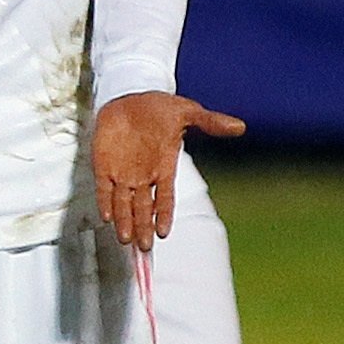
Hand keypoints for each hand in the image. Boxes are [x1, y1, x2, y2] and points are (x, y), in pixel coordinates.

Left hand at [92, 92, 246, 250]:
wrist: (131, 96)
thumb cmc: (160, 108)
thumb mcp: (187, 112)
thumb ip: (210, 122)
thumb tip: (240, 127)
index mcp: (164, 167)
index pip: (164, 197)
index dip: (164, 214)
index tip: (163, 233)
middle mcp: (143, 175)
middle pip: (143, 208)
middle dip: (143, 227)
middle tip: (144, 247)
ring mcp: (122, 172)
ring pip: (123, 203)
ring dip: (124, 221)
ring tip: (125, 239)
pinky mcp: (103, 164)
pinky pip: (103, 188)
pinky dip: (104, 201)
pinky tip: (106, 216)